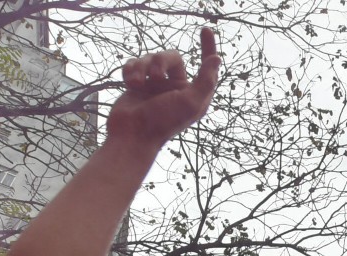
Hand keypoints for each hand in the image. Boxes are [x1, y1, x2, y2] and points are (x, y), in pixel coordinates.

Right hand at [106, 28, 220, 148]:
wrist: (131, 134)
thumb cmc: (163, 122)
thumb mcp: (190, 103)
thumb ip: (205, 81)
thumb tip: (216, 59)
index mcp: (193, 92)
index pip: (204, 64)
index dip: (207, 47)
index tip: (205, 30)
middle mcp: (176, 87)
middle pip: (171, 56)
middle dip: (160, 61)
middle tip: (154, 77)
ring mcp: (155, 85)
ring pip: (150, 58)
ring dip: (142, 68)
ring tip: (137, 85)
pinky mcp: (137, 84)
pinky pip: (134, 63)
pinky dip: (130, 70)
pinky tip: (129, 84)